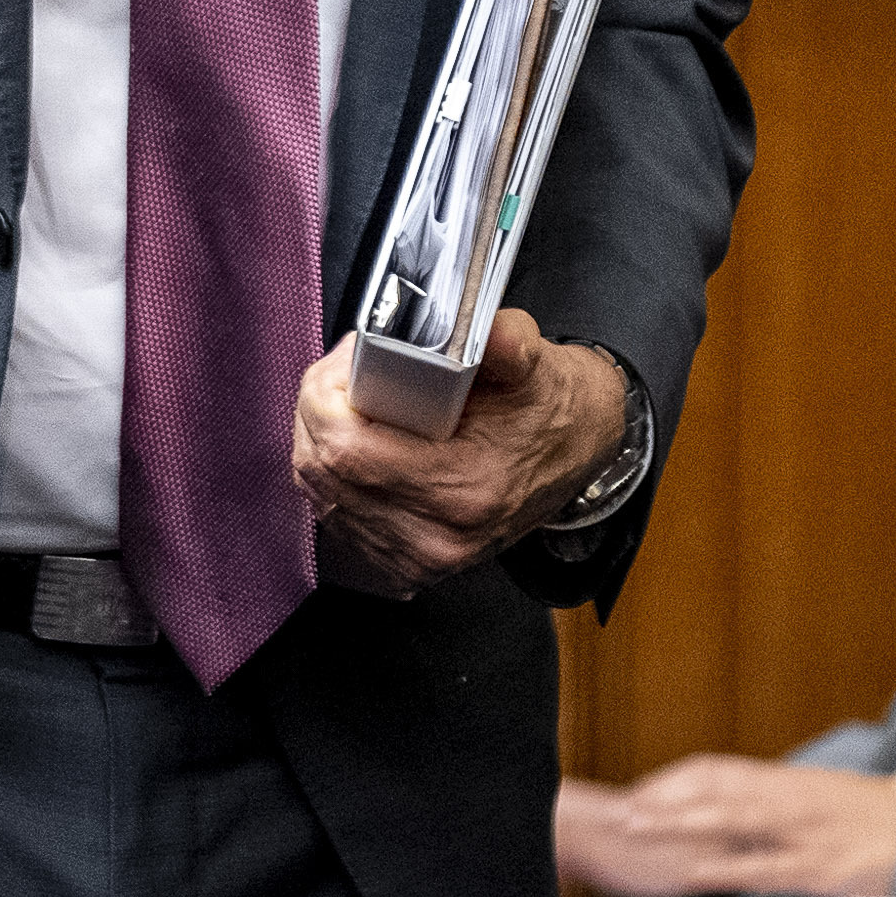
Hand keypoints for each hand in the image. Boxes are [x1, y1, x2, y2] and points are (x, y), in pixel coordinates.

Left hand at [293, 308, 625, 597]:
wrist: (576, 452)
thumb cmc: (552, 410)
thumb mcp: (537, 364)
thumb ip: (509, 342)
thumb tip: (492, 330)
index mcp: (464, 492)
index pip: (347, 452)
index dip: (327, 397)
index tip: (347, 359)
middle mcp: (436, 537)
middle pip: (323, 473)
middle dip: (319, 411)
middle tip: (349, 370)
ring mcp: (418, 559)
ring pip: (322, 494)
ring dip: (323, 441)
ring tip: (356, 401)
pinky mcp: (406, 565)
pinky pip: (337, 515)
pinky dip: (336, 475)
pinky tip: (359, 443)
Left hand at [552, 757, 895, 896]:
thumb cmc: (887, 821)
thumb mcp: (831, 799)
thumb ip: (790, 802)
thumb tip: (757, 805)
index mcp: (793, 781)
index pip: (722, 770)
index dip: (679, 780)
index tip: (648, 790)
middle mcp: (792, 798)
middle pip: (716, 789)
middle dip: (666, 798)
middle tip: (626, 808)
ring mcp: (802, 832)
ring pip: (730, 820)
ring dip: (680, 824)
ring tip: (643, 830)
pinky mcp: (816, 867)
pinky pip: (761, 866)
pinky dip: (724, 868)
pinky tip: (696, 872)